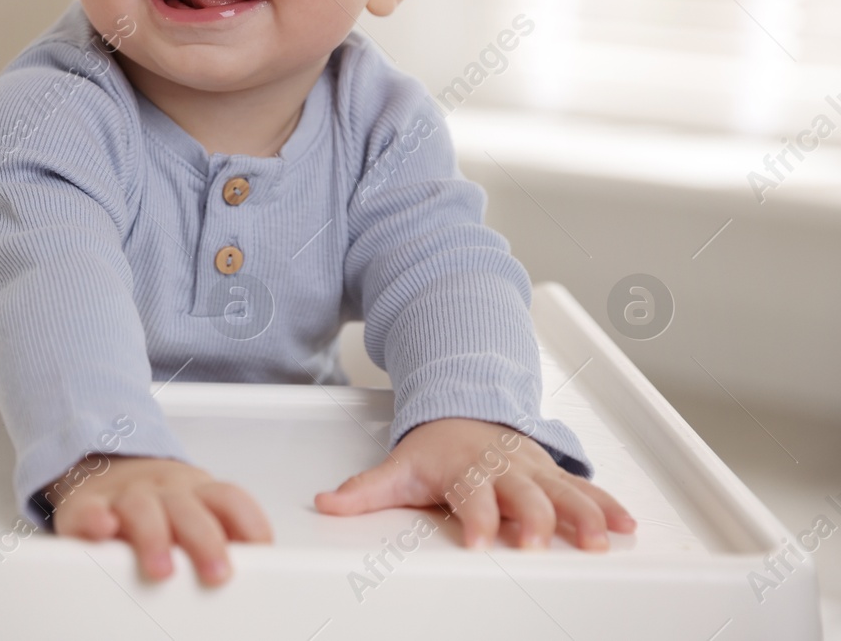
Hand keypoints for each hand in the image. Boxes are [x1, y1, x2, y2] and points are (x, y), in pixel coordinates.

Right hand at [42, 454, 272, 583]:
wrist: (107, 466)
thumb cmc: (161, 501)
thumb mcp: (198, 507)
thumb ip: (225, 530)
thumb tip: (266, 565)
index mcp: (197, 493)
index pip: (230, 500)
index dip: (249, 523)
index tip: (260, 550)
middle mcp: (164, 491)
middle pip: (189, 509)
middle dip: (206, 541)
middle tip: (217, 574)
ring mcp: (126, 496)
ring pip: (142, 508)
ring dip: (154, 537)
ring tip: (162, 569)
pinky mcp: (87, 506)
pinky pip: (89, 510)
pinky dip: (94, 519)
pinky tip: (103, 528)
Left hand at [314, 417, 635, 550]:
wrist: (465, 408)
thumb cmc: (436, 448)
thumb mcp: (399, 467)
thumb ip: (365, 491)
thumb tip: (326, 505)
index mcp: (466, 469)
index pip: (471, 497)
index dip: (476, 518)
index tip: (477, 541)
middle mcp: (505, 468)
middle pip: (523, 495)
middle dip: (533, 518)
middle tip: (537, 543)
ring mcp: (534, 469)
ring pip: (563, 491)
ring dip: (583, 515)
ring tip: (598, 541)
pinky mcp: (555, 474)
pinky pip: (586, 488)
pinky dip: (608, 505)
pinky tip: (626, 525)